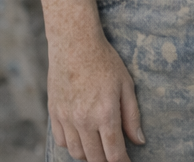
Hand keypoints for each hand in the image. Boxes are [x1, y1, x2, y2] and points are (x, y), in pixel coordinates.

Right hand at [47, 36, 144, 161]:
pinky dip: (72, 145)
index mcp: (105, 114)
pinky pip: (61, 141)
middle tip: (115, 156)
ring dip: (89, 155)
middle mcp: (84, 120)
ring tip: (99, 149)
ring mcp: (66, 118)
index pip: (114, 154)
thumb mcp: (126, 85)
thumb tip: (139, 141)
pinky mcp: (54, 113)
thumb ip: (132, 116)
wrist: (74, 43)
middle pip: (95, 158)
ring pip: (77, 153)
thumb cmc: (104, 61)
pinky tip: (82, 137)